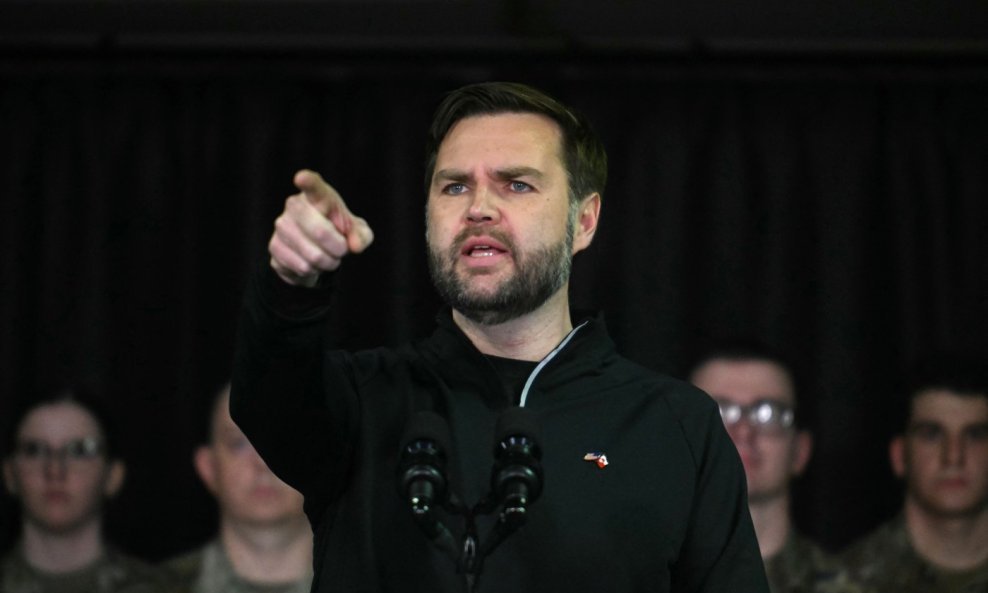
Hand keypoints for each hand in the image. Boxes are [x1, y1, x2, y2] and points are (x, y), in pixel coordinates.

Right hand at [268, 169, 373, 286]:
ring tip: (327, 257)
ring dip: (328, 263)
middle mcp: (294, 206)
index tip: (301, 178)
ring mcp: (281, 226)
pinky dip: (314, 272)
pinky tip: (312, 263)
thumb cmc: (338, 231)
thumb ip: (362, 235)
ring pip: (313, 255)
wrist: (316, 249)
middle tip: (341, 250)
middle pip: (320, 232)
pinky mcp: (274, 247)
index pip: (313, 186)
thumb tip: (355, 245)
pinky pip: (301, 267)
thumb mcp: (356, 231)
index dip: (308, 181)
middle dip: (338, 249)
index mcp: (318, 196)